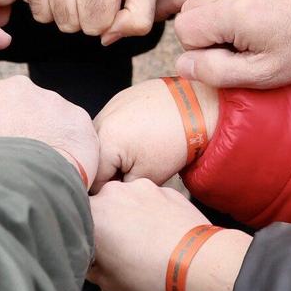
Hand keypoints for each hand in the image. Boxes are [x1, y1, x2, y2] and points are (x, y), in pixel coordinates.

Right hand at [0, 76, 98, 186]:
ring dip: (52, 140)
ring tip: (45, 171)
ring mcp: (51, 99)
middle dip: (28, 131)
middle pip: (25, 109)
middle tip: (25, 162)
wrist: (14, 183)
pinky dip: (73, 152)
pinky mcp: (78, 116)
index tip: (1, 153)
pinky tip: (64, 172)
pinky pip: (76, 135)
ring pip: (54, 120)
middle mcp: (19, 87)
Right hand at [88, 181, 248, 290]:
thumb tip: (88, 261)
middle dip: (106, 222)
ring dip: (129, 215)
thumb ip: (90, 267)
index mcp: (93, 215)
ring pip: (126, 199)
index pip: (74, 219)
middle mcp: (113, 193)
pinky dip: (151, 212)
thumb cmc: (151, 276)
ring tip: (143, 240)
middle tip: (117, 247)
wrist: (199, 264)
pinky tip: (160, 233)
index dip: (82, 235)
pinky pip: (149, 199)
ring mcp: (141, 187)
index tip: (91, 249)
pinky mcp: (164, 188)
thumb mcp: (109, 283)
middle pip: (100, 205)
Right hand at [94, 77, 220, 186]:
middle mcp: (100, 121)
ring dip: (113, 151)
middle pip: (94, 158)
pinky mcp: (120, 99)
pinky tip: (142, 137)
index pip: (92, 178)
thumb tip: (109, 191)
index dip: (108, 191)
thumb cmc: (176, 142)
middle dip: (109, 170)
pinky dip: (121, 134)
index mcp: (104, 142)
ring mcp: (109, 106)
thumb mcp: (146, 177)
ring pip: (101, 140)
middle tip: (135, 172)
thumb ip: (119, 188)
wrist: (198, 108)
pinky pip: (111, 123)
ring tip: (140, 152)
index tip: (125, 190)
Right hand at [173, 0, 290, 89]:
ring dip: (217, 10)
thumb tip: (181, 65)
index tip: (231, 52)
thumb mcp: (261, 74)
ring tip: (249, 22)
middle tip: (241, 39)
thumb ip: (215, 72)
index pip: (183, 29)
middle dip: (207, 28)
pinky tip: (255, 4)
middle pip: (189, 8)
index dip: (202, 48)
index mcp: (234, 10)